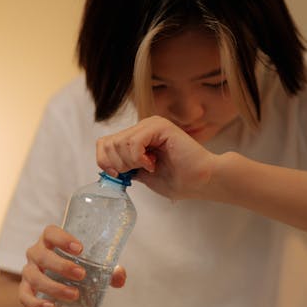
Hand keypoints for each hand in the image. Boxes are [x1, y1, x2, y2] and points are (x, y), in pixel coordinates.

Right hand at [19, 225, 126, 306]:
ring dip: (53, 286)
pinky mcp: (25, 289)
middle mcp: (36, 252)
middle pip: (42, 255)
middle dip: (61, 265)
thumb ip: (108, 270)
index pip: (51, 232)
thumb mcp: (90, 265)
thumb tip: (120, 278)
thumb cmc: (73, 266)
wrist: (51, 281)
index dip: (63, 238)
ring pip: (34, 276)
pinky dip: (36, 302)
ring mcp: (28, 270)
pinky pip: (24, 296)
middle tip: (81, 275)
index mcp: (50, 240)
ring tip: (73, 294)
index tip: (80, 249)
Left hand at [96, 115, 217, 199]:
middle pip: (109, 143)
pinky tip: (152, 164)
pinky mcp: (160, 126)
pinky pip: (133, 142)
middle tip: (138, 171)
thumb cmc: (179, 180)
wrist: (202, 181)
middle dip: (118, 164)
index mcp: (137, 137)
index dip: (104, 161)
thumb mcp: (142, 176)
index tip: (119, 176)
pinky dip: (138, 158)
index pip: (104, 143)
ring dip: (130, 162)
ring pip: (119, 143)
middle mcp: (142, 127)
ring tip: (150, 167)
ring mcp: (151, 125)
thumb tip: (107, 169)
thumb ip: (126, 168)